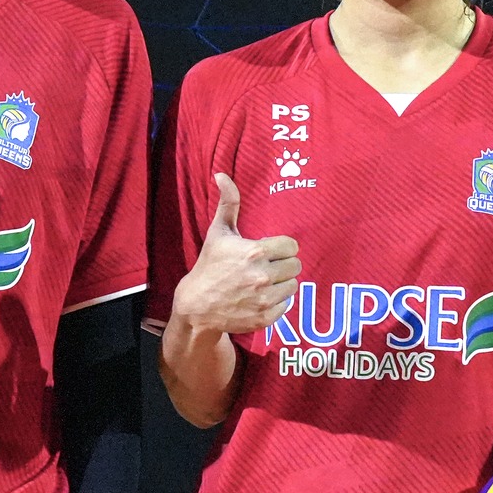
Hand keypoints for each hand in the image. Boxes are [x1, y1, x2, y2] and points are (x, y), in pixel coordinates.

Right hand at [170, 173, 300, 334]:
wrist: (197, 306)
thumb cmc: (209, 265)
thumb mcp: (218, 232)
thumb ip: (228, 203)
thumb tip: (222, 175)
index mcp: (255, 252)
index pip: (292, 246)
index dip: (282, 248)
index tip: (270, 251)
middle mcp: (262, 276)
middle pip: (296, 266)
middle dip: (283, 265)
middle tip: (268, 267)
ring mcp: (265, 299)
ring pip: (293, 286)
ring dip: (282, 283)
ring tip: (264, 283)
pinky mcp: (266, 317)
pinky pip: (287, 305)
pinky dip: (277, 302)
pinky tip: (261, 297)